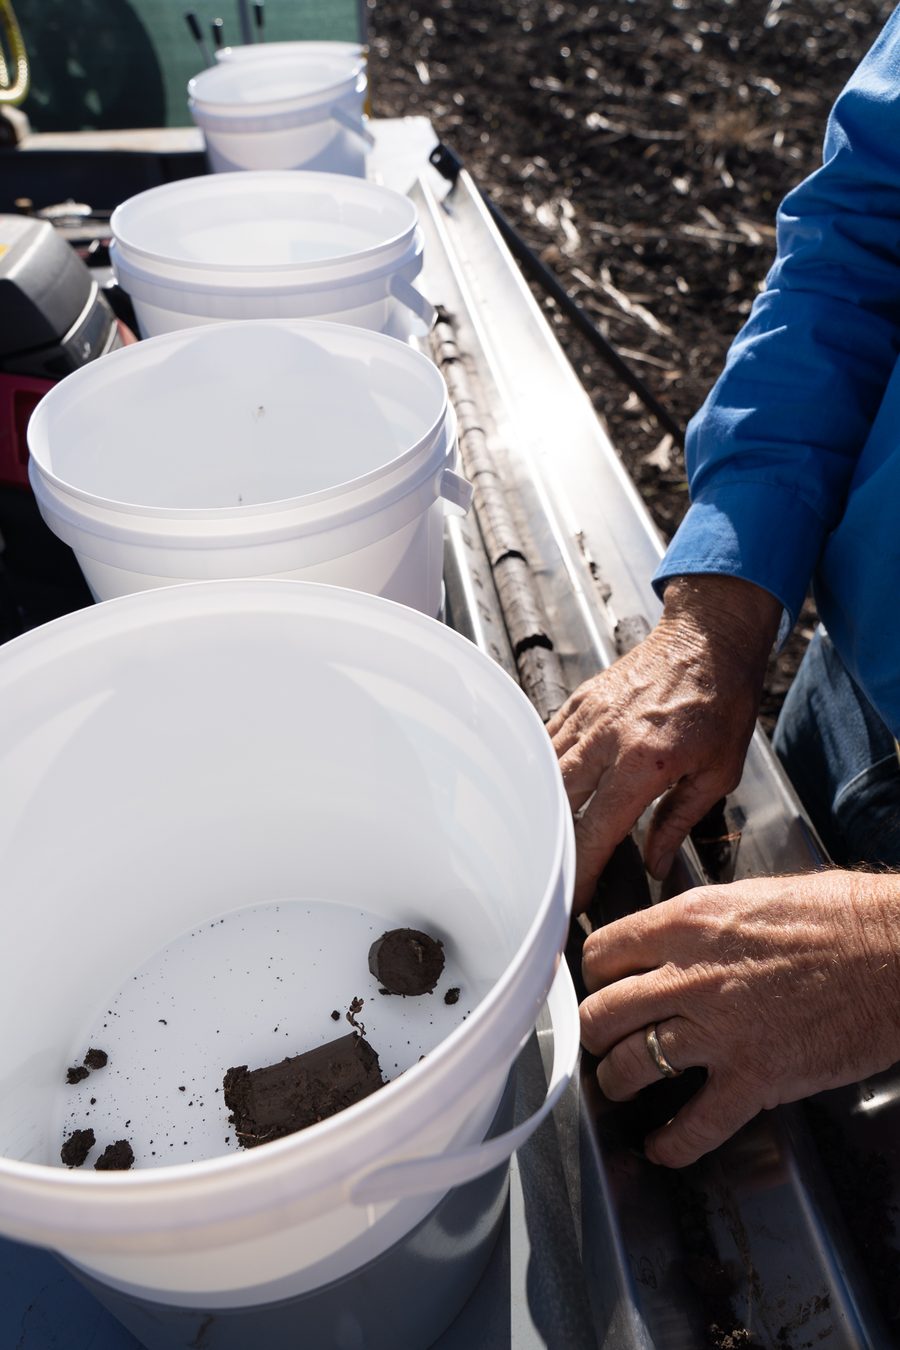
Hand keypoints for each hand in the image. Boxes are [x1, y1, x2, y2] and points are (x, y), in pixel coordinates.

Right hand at [548, 575, 780, 909]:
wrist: (709, 638)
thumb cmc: (721, 703)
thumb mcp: (718, 773)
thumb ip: (679, 822)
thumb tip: (656, 865)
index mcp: (646, 763)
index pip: (596, 830)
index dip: (579, 871)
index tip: (571, 900)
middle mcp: (608, 740)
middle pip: (557, 805)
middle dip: (550, 850)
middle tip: (549, 881)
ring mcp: (588, 717)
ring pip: (544, 774)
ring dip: (539, 812)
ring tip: (540, 844)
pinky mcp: (580, 701)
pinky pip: (548, 743)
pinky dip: (542, 772)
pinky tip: (544, 793)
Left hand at [580, 870, 899, 1166]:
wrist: (894, 953)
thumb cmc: (839, 917)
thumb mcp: (750, 896)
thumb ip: (700, 924)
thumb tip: (675, 942)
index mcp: (687, 923)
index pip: (602, 953)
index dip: (595, 976)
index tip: (601, 987)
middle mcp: (689, 976)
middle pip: (602, 1013)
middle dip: (595, 1032)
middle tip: (602, 1039)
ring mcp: (718, 1031)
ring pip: (630, 1066)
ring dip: (618, 1082)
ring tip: (622, 1086)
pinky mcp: (755, 1078)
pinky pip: (694, 1126)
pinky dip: (670, 1145)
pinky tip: (661, 1147)